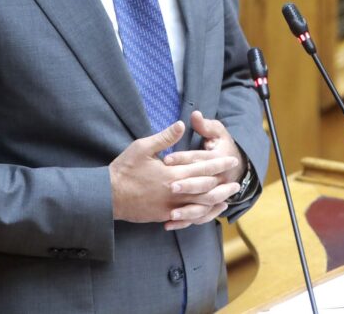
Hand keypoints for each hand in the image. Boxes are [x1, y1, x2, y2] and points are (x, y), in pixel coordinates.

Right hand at [109, 120, 240, 229]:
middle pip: (206, 190)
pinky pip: (186, 218)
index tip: (231, 160)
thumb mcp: (142, 147)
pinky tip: (205, 212)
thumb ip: (165, 138)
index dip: (218, 163)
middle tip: (236, 182)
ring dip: (215, 202)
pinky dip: (199, 215)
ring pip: (199, 206)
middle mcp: (174, 192)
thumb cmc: (124, 170)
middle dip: (222, 185)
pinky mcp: (163, 216)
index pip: (202, 168)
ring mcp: (169, 207)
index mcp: (172, 174)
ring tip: (227, 199)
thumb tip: (182, 124)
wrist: (108, 196)